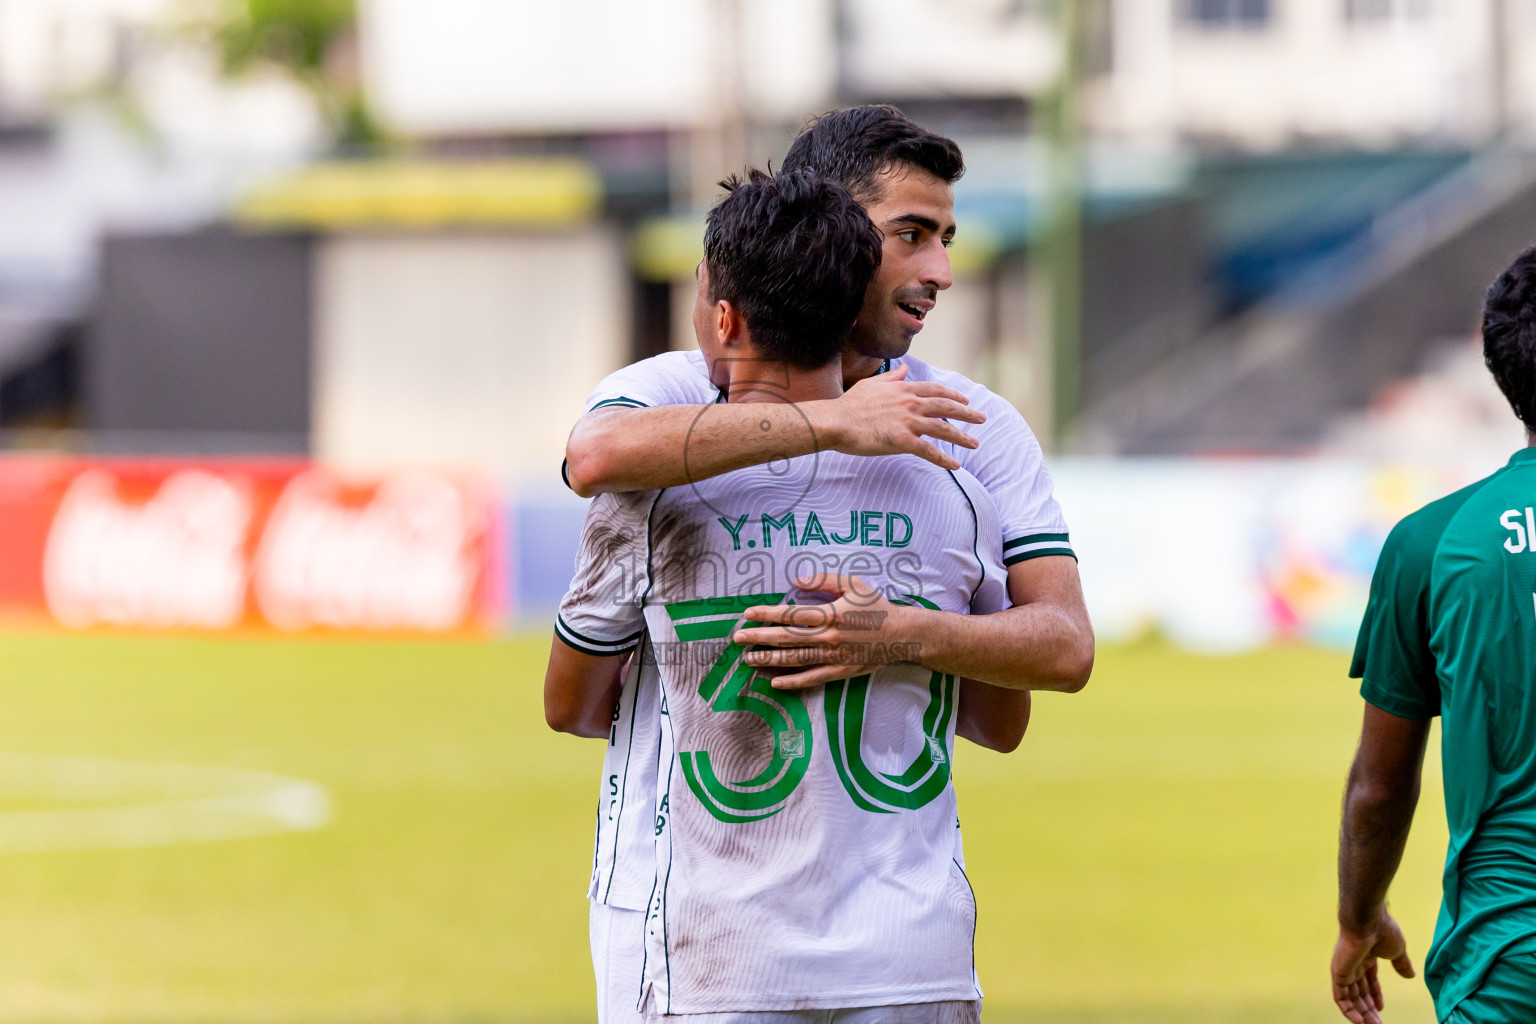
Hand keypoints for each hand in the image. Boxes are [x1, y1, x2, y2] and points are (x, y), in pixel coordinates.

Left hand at [734, 573, 918, 689]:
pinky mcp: (841, 671)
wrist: (904, 635)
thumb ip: (824, 580)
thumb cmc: (877, 607)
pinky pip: (813, 678)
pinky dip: (793, 681)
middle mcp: (830, 637)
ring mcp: (835, 656)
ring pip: (796, 659)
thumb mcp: (854, 585)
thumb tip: (796, 579)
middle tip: (737, 638)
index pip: (792, 614)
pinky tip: (774, 681)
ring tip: (748, 659)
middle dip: (760, 638)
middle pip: (787, 638)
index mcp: (832, 614)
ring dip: (770, 659)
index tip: (748, 613)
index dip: (768, 613)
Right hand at [812, 364, 983, 470]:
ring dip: (962, 436)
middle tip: (982, 418)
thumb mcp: (872, 384)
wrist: (836, 421)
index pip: (935, 390)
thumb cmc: (849, 405)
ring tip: (975, 443)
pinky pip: (929, 451)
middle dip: (966, 413)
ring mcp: (908, 421)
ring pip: (942, 429)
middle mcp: (910, 403)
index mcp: (903, 389)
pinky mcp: (903, 440)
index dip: (953, 395)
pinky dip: (944, 459)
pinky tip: (956, 465)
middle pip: (946, 407)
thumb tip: (905, 368)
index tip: (965, 399)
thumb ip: (892, 377)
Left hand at [1331, 908, 1414, 1023]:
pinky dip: (1348, 1010)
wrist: (1368, 921)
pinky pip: (1340, 996)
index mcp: (1366, 956)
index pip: (1368, 979)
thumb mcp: (1397, 950)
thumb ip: (1401, 964)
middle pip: (1359, 991)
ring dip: (1360, 1013)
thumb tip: (1410, 975)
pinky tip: (1359, 1021)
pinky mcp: (1338, 973)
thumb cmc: (1383, 931)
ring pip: (1350, 997)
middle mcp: (1353, 963)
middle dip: (1368, 1008)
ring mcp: (1345, 968)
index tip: (1381, 1009)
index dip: (1374, 994)